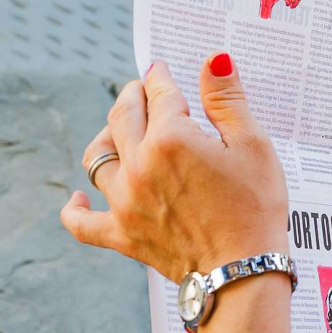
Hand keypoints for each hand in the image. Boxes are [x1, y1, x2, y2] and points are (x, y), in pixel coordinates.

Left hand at [60, 54, 288, 281]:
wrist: (245, 273)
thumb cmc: (256, 207)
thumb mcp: (253, 145)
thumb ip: (227, 99)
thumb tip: (213, 59)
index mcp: (171, 138)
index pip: (160, 93)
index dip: (162, 77)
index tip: (162, 69)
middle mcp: (139, 165)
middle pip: (123, 116)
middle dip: (132, 96)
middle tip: (142, 90)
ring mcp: (125, 202)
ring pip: (98, 158)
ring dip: (107, 137)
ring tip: (119, 131)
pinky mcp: (122, 236)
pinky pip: (82, 223)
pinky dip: (75, 210)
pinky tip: (75, 199)